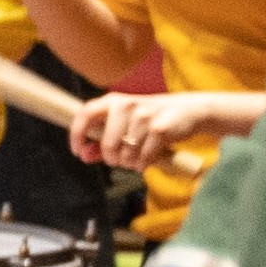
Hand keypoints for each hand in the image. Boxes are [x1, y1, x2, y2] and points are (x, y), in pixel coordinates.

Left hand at [79, 87, 261, 170]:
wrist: (189, 110)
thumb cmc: (150, 120)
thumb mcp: (124, 124)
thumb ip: (102, 140)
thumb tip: (84, 155)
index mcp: (113, 101)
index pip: (85, 114)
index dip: (77, 134)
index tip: (77, 151)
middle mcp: (126, 106)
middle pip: (107, 144)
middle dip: (112, 159)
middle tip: (119, 160)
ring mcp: (144, 116)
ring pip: (126, 154)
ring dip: (130, 163)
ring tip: (137, 157)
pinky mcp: (160, 129)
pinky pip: (143, 158)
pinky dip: (143, 164)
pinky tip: (146, 160)